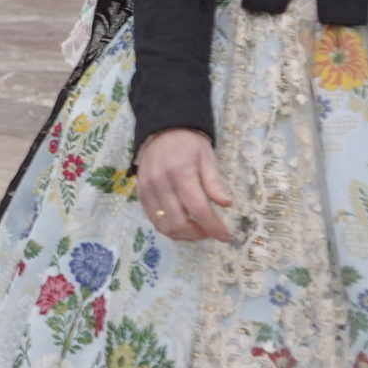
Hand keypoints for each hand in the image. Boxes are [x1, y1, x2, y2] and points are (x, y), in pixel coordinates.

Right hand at [134, 128, 233, 242]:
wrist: (162, 131)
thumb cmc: (189, 145)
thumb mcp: (208, 158)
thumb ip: (214, 182)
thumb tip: (226, 204)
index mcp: (180, 173)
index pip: (198, 209)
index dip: (213, 227)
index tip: (226, 237)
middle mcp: (160, 184)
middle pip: (179, 222)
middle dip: (198, 234)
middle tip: (211, 233)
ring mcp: (147, 190)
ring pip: (163, 225)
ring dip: (183, 235)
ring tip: (197, 231)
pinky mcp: (141, 194)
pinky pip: (153, 219)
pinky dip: (169, 227)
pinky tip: (182, 224)